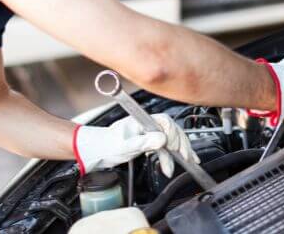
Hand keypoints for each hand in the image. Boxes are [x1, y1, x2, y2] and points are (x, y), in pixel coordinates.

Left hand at [73, 113, 198, 176]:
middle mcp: (148, 123)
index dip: (173, 136)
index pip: (166, 123)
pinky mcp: (148, 141)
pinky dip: (171, 156)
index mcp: (143, 119)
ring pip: (171, 139)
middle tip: (186, 157)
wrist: (97, 150)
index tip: (174, 149)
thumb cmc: (106, 144)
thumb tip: (162, 139)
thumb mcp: (126, 145)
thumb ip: (144, 142)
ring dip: (179, 151)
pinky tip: (174, 164)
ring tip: (186, 163)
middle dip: (181, 144)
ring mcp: (149, 132)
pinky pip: (164, 147)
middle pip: (172, 130)